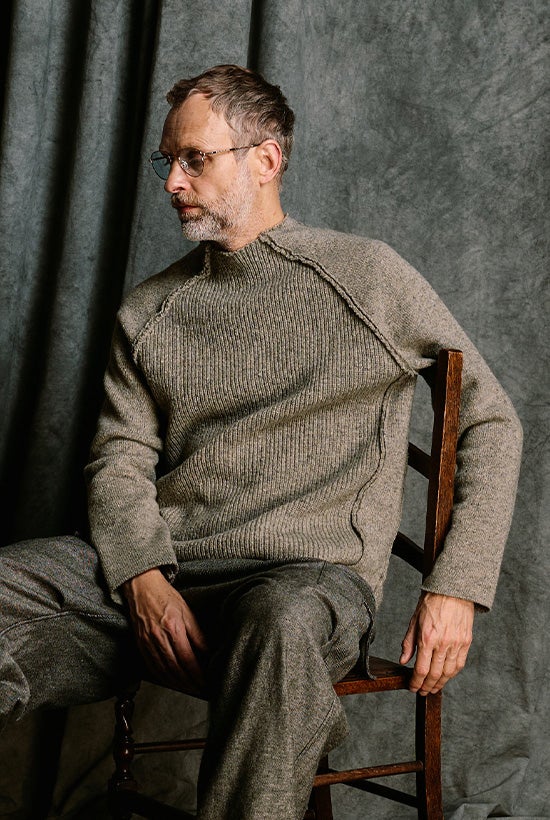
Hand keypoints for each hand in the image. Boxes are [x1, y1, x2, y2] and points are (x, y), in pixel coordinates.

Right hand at [122, 568, 208, 693]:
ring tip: (189, 689)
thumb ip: (197, 635)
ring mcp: (147, 643)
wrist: (142, 587)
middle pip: (176, 669)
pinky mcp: (140, 644)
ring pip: (163, 671)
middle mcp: (159, 638)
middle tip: (200, 690)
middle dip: (189, 683)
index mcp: (173, 629)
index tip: (206, 683)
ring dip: (177, 683)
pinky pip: (151, 666)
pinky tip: (171, 681)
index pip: (188, 659)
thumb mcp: (187, 612)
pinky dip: (162, 677)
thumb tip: (208, 653)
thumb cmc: (166, 597)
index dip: (197, 674)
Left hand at [400, 592, 473, 695]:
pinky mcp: (466, 642)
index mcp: (427, 638)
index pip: (421, 670)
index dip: (416, 683)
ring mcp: (456, 644)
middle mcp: (443, 643)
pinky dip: (452, 674)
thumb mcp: (414, 620)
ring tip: (433, 688)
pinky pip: (459, 664)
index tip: (412, 687)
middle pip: (435, 675)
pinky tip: (446, 677)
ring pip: (449, 673)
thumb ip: (409, 642)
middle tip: (422, 692)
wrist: (452, 590)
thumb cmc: (431, 602)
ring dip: (440, 683)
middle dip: (427, 687)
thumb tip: (403, 660)